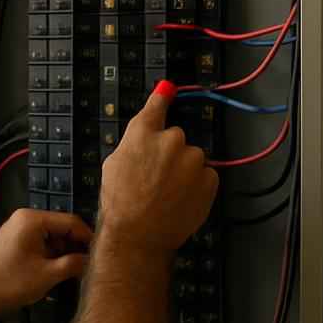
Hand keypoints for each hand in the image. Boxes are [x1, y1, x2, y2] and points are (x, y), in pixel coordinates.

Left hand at [0, 209, 92, 316]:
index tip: (102, 255)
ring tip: (78, 274)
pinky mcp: (18, 243)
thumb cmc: (11, 281)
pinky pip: (42, 246)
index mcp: (33, 219)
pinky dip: (52, 258)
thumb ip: (74, 264)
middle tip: (92, 267)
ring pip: (54, 239)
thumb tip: (94, 261)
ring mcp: (21, 231)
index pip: (71, 221)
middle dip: (76, 248)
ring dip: (65, 255)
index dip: (88, 238)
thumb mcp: (48, 274)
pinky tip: (61, 274)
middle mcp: (27, 219)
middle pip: (63, 229)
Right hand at [98, 83, 218, 253]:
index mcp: (142, 134)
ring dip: (184, 170)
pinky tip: (180, 200)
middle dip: (169, 153)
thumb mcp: (114, 165)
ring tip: (167, 193)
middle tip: (155, 177)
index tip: (168, 88)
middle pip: (176, 138)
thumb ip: (134, 143)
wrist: (138, 234)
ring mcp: (193, 160)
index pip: (156, 107)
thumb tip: (147, 135)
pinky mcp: (209, 179)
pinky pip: (205, 176)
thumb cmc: (119, 202)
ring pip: (192, 159)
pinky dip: (196, 186)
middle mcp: (171, 140)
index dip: (162, 96)